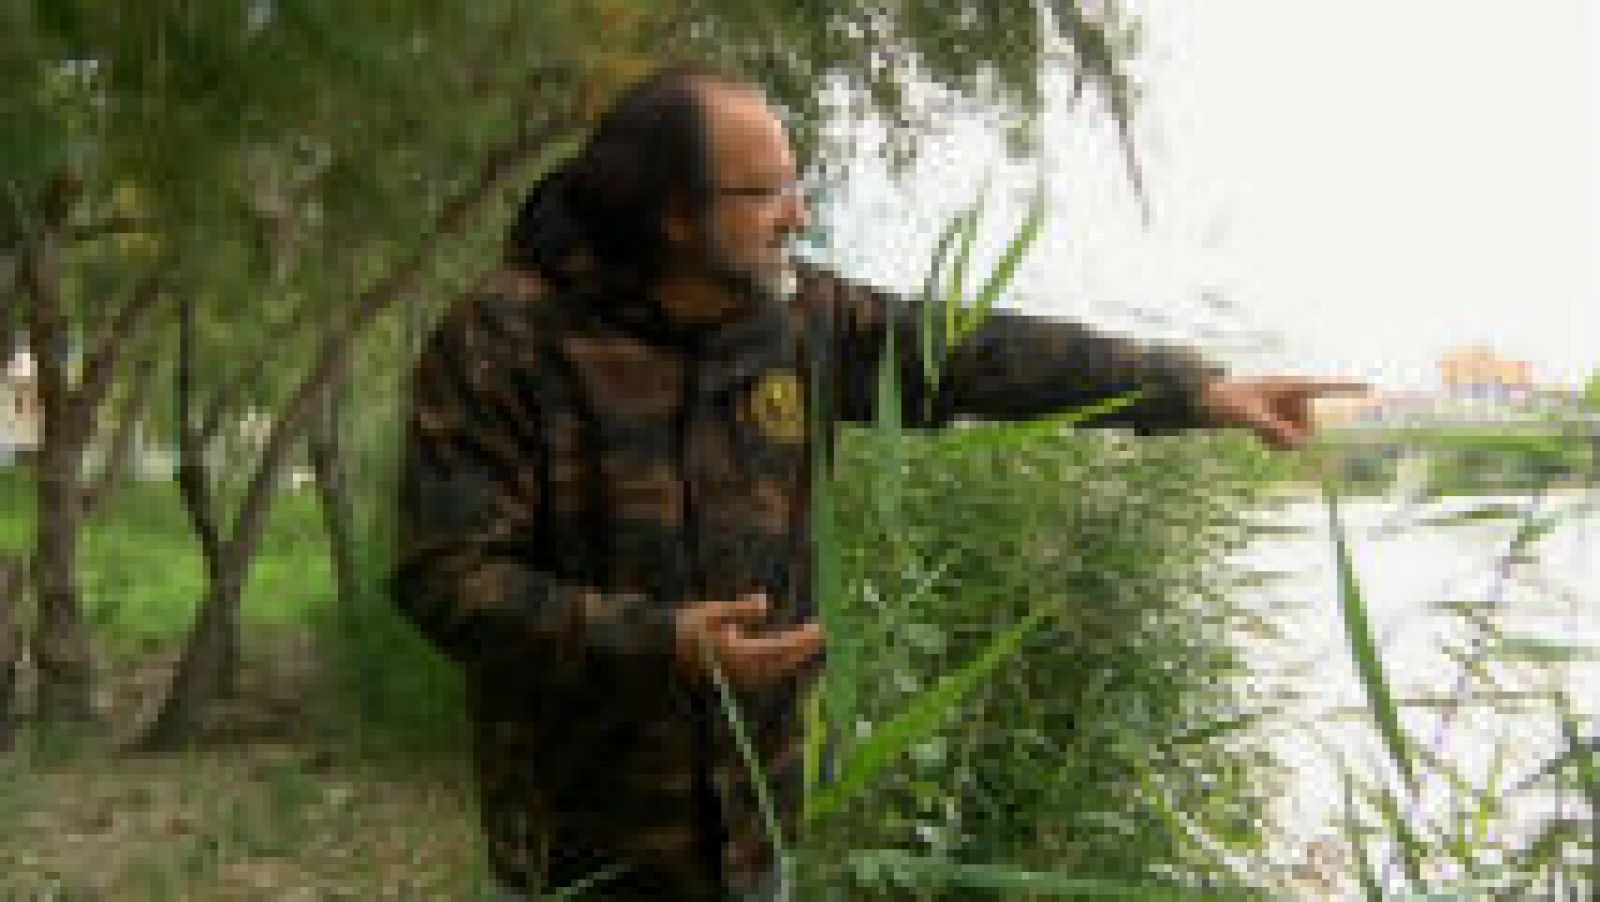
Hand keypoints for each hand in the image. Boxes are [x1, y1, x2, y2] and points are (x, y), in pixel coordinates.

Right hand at [674, 593, 824, 688]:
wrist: (664, 652)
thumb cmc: (687, 628)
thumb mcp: (712, 612)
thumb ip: (740, 610)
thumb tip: (765, 603)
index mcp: (738, 654)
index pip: (778, 649)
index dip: (800, 641)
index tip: (818, 629)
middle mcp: (742, 672)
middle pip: (782, 663)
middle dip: (802, 650)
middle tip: (820, 634)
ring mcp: (739, 679)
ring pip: (776, 671)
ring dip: (794, 658)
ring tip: (809, 643)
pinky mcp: (736, 681)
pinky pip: (765, 674)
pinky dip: (780, 664)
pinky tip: (787, 654)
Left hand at [1198, 376, 1370, 450]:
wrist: (1210, 401)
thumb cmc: (1228, 400)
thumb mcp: (1247, 414)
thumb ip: (1270, 428)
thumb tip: (1295, 443)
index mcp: (1290, 385)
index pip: (1326, 387)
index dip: (1349, 388)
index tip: (1373, 387)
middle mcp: (1294, 397)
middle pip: (1310, 425)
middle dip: (1293, 434)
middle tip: (1267, 431)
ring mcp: (1288, 409)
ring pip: (1299, 436)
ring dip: (1282, 441)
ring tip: (1260, 431)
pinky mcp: (1281, 420)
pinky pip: (1289, 440)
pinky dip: (1277, 443)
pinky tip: (1261, 437)